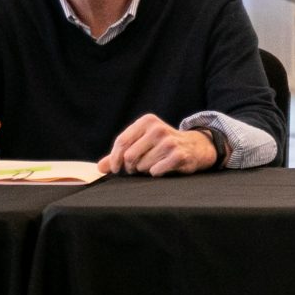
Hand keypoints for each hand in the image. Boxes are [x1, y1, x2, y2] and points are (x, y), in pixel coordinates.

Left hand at [100, 115, 218, 175]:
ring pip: (142, 165)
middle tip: (137, 168)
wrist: (194, 147)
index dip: (114, 158)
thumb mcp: (141, 144)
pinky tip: (163, 168)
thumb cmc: (162, 146)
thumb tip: (100, 168)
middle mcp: (158, 129)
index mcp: (147, 121)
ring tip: (153, 165)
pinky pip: (156, 171)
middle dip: (131, 166)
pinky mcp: (178, 155)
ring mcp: (169, 141)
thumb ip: (119, 154)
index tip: (114, 168)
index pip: (122, 141)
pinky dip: (156, 173)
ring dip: (144, 170)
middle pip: (130, 156)